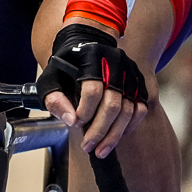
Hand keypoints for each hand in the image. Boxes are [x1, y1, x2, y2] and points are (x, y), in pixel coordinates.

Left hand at [38, 24, 153, 158]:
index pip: (92, 90)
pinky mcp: (139, 82)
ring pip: (128, 110)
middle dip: (100, 130)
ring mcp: (130, 73)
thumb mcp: (51, 77)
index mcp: (91, 58)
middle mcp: (114, 63)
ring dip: (114, 134)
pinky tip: (117, 136)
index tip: (76, 124)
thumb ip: (54, 98)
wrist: (88, 42)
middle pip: (112, 104)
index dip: (84, 112)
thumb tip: (71, 121)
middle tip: (89, 147)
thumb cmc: (67, 63)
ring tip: (101, 149)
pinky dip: (130, 125)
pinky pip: (140, 108)